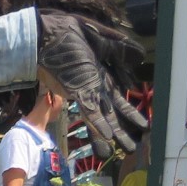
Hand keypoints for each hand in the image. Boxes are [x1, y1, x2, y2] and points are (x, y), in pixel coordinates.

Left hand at [36, 9, 148, 159]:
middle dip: (123, 131)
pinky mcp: (75, 92)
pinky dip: (99, 125)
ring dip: (114, 135)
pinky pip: (90, 112)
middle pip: (112, 113)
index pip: (118, 100)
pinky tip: (108, 138)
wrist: (43, 37)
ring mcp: (85, 92)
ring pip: (103, 118)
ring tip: (125, 150)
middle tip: (133, 149)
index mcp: (100, 77)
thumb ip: (120, 49)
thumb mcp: (100, 40)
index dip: (130, 114)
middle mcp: (94, 88)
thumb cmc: (67, 36)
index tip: (143, 127)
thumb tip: (141, 56)